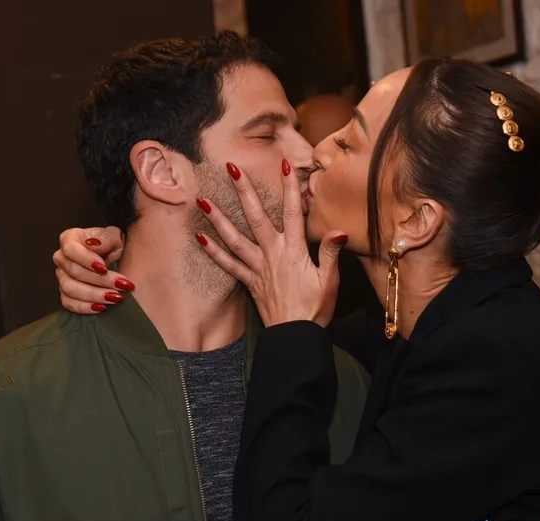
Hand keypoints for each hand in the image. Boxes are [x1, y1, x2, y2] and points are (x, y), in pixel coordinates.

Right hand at [52, 226, 131, 312]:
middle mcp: (63, 258)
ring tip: (116, 297)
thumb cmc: (115, 245)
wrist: (118, 259)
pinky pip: (69, 303)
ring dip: (94, 295)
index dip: (87, 260)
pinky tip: (102, 307)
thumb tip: (93, 244)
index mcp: (71, 239)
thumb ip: (106, 238)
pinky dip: (85, 307)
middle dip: (99, 280)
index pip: (71, 249)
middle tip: (120, 285)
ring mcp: (62, 276)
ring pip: (70, 289)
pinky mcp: (67, 293)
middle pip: (73, 272)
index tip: (104, 267)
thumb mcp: (116, 236)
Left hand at [195, 160, 346, 327]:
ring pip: (235, 239)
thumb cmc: (316, 309)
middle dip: (244, 191)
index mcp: (294, 251)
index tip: (285, 164)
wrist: (296, 336)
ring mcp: (258, 268)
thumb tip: (339, 231)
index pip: (292, 213)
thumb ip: (330, 253)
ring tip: (202, 200)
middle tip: (231, 168)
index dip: (289, 188)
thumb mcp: (330, 281)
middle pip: (256, 218)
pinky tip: (200, 237)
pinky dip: (213, 252)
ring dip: (218, 219)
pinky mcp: (250, 282)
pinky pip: (229, 265)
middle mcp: (273, 254)